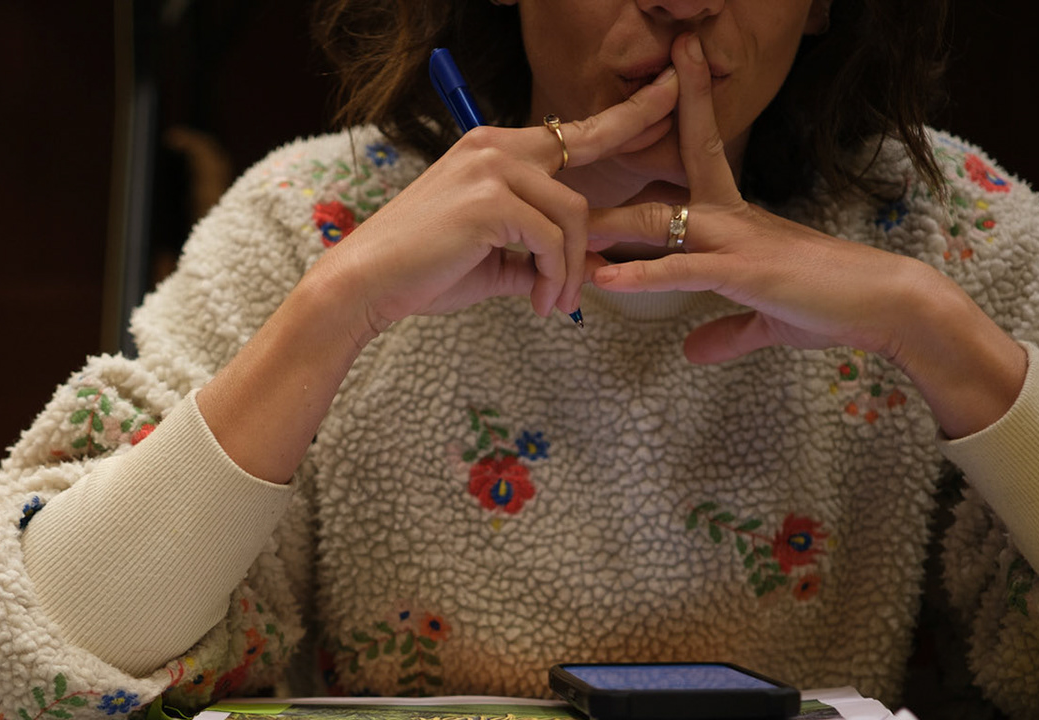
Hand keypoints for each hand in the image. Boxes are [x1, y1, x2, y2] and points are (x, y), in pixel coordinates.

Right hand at [313, 69, 679, 337]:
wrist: (366, 284)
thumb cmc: (423, 271)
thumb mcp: (493, 258)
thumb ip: (540, 252)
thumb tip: (588, 271)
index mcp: (495, 149)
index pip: (575, 129)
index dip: (631, 114)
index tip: (671, 92)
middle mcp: (495, 146)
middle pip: (583, 180)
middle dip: (600, 236)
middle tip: (591, 288)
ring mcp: (493, 168)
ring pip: (573, 217)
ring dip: (569, 273)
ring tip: (550, 307)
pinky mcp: (490, 201)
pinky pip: (552, 241)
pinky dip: (553, 279)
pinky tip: (535, 304)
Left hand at [587, 32, 1026, 436]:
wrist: (884, 304)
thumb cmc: (833, 305)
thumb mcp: (767, 322)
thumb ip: (726, 331)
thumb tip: (693, 351)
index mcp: (736, 220)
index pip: (696, 157)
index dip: (676, 122)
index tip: (658, 82)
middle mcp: (732, 218)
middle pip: (668, 173)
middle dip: (632, 142)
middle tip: (587, 119)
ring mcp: (738, 241)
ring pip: (662, 219)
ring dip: (610, 224)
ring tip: (562, 224)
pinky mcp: (746, 272)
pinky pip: (683, 269)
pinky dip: (642, 274)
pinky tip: (605, 278)